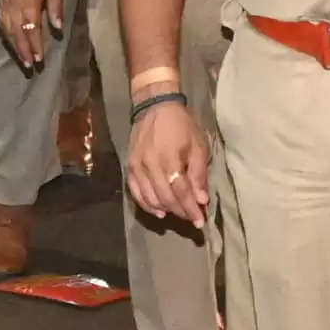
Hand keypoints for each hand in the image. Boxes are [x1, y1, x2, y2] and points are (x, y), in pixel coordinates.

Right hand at [0, 0, 57, 68]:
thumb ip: (55, 8)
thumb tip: (56, 28)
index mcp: (29, 4)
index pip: (32, 31)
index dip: (35, 47)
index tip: (39, 60)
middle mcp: (14, 7)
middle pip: (17, 34)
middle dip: (23, 51)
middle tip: (28, 66)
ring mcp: (4, 3)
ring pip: (7, 29)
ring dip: (14, 45)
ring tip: (20, 57)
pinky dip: (4, 32)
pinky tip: (7, 37)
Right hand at [126, 95, 209, 228]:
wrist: (155, 107)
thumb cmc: (181, 125)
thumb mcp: (197, 145)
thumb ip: (198, 174)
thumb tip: (201, 200)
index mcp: (170, 158)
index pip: (180, 191)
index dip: (191, 209)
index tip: (200, 222)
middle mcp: (150, 165)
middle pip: (166, 197)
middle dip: (181, 212)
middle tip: (193, 220)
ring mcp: (137, 167)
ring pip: (150, 198)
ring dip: (166, 210)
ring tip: (179, 214)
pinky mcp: (129, 167)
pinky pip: (136, 193)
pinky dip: (147, 205)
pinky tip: (159, 211)